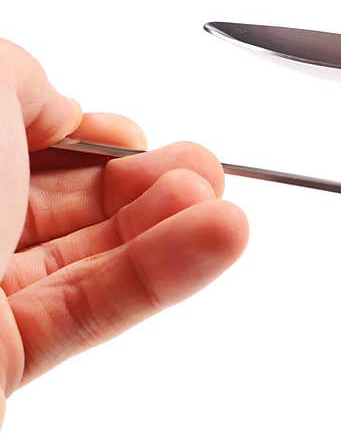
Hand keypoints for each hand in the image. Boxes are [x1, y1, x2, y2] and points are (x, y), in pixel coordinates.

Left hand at [0, 41, 247, 423]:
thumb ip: (20, 77)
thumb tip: (57, 110)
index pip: (8, 142)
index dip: (78, 132)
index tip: (131, 132)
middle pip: (60, 200)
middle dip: (144, 181)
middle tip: (202, 170)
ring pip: (86, 255)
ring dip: (168, 227)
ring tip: (223, 207)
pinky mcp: (1, 358)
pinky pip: (93, 310)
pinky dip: (162, 275)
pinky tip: (215, 240)